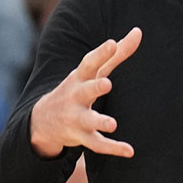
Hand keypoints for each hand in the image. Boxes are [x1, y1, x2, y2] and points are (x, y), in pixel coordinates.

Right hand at [30, 27, 142, 158]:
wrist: (43, 120)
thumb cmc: (77, 88)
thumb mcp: (92, 71)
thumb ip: (116, 54)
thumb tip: (139, 31)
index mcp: (80, 77)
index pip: (89, 63)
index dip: (101, 53)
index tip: (112, 43)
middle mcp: (76, 96)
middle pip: (85, 91)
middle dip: (94, 88)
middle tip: (107, 84)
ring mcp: (77, 117)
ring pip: (88, 120)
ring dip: (99, 122)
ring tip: (113, 124)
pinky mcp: (81, 136)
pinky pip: (97, 144)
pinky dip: (113, 148)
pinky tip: (130, 151)